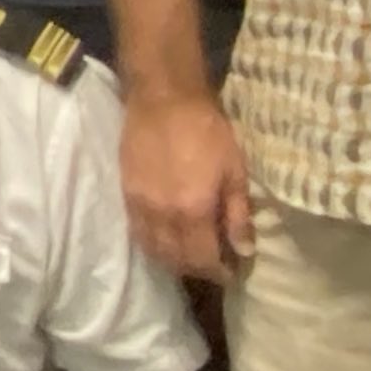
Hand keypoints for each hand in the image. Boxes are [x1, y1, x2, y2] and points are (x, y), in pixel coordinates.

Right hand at [123, 89, 253, 284]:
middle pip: (177, 260)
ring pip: (154, 251)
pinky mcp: (126, 195)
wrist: (163, 99)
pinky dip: (153, 245)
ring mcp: (140, 207)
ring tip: (189, 255)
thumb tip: (244, 250)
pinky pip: (138, 233)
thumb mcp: (234, 170)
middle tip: (213, 264)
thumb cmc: (207, 131)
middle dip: (197, 270)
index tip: (231, 271)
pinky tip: (166, 239)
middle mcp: (163, 216)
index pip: (203, 259)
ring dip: (173, 261)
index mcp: (193, 210)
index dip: (219, 271)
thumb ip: (238, 214)